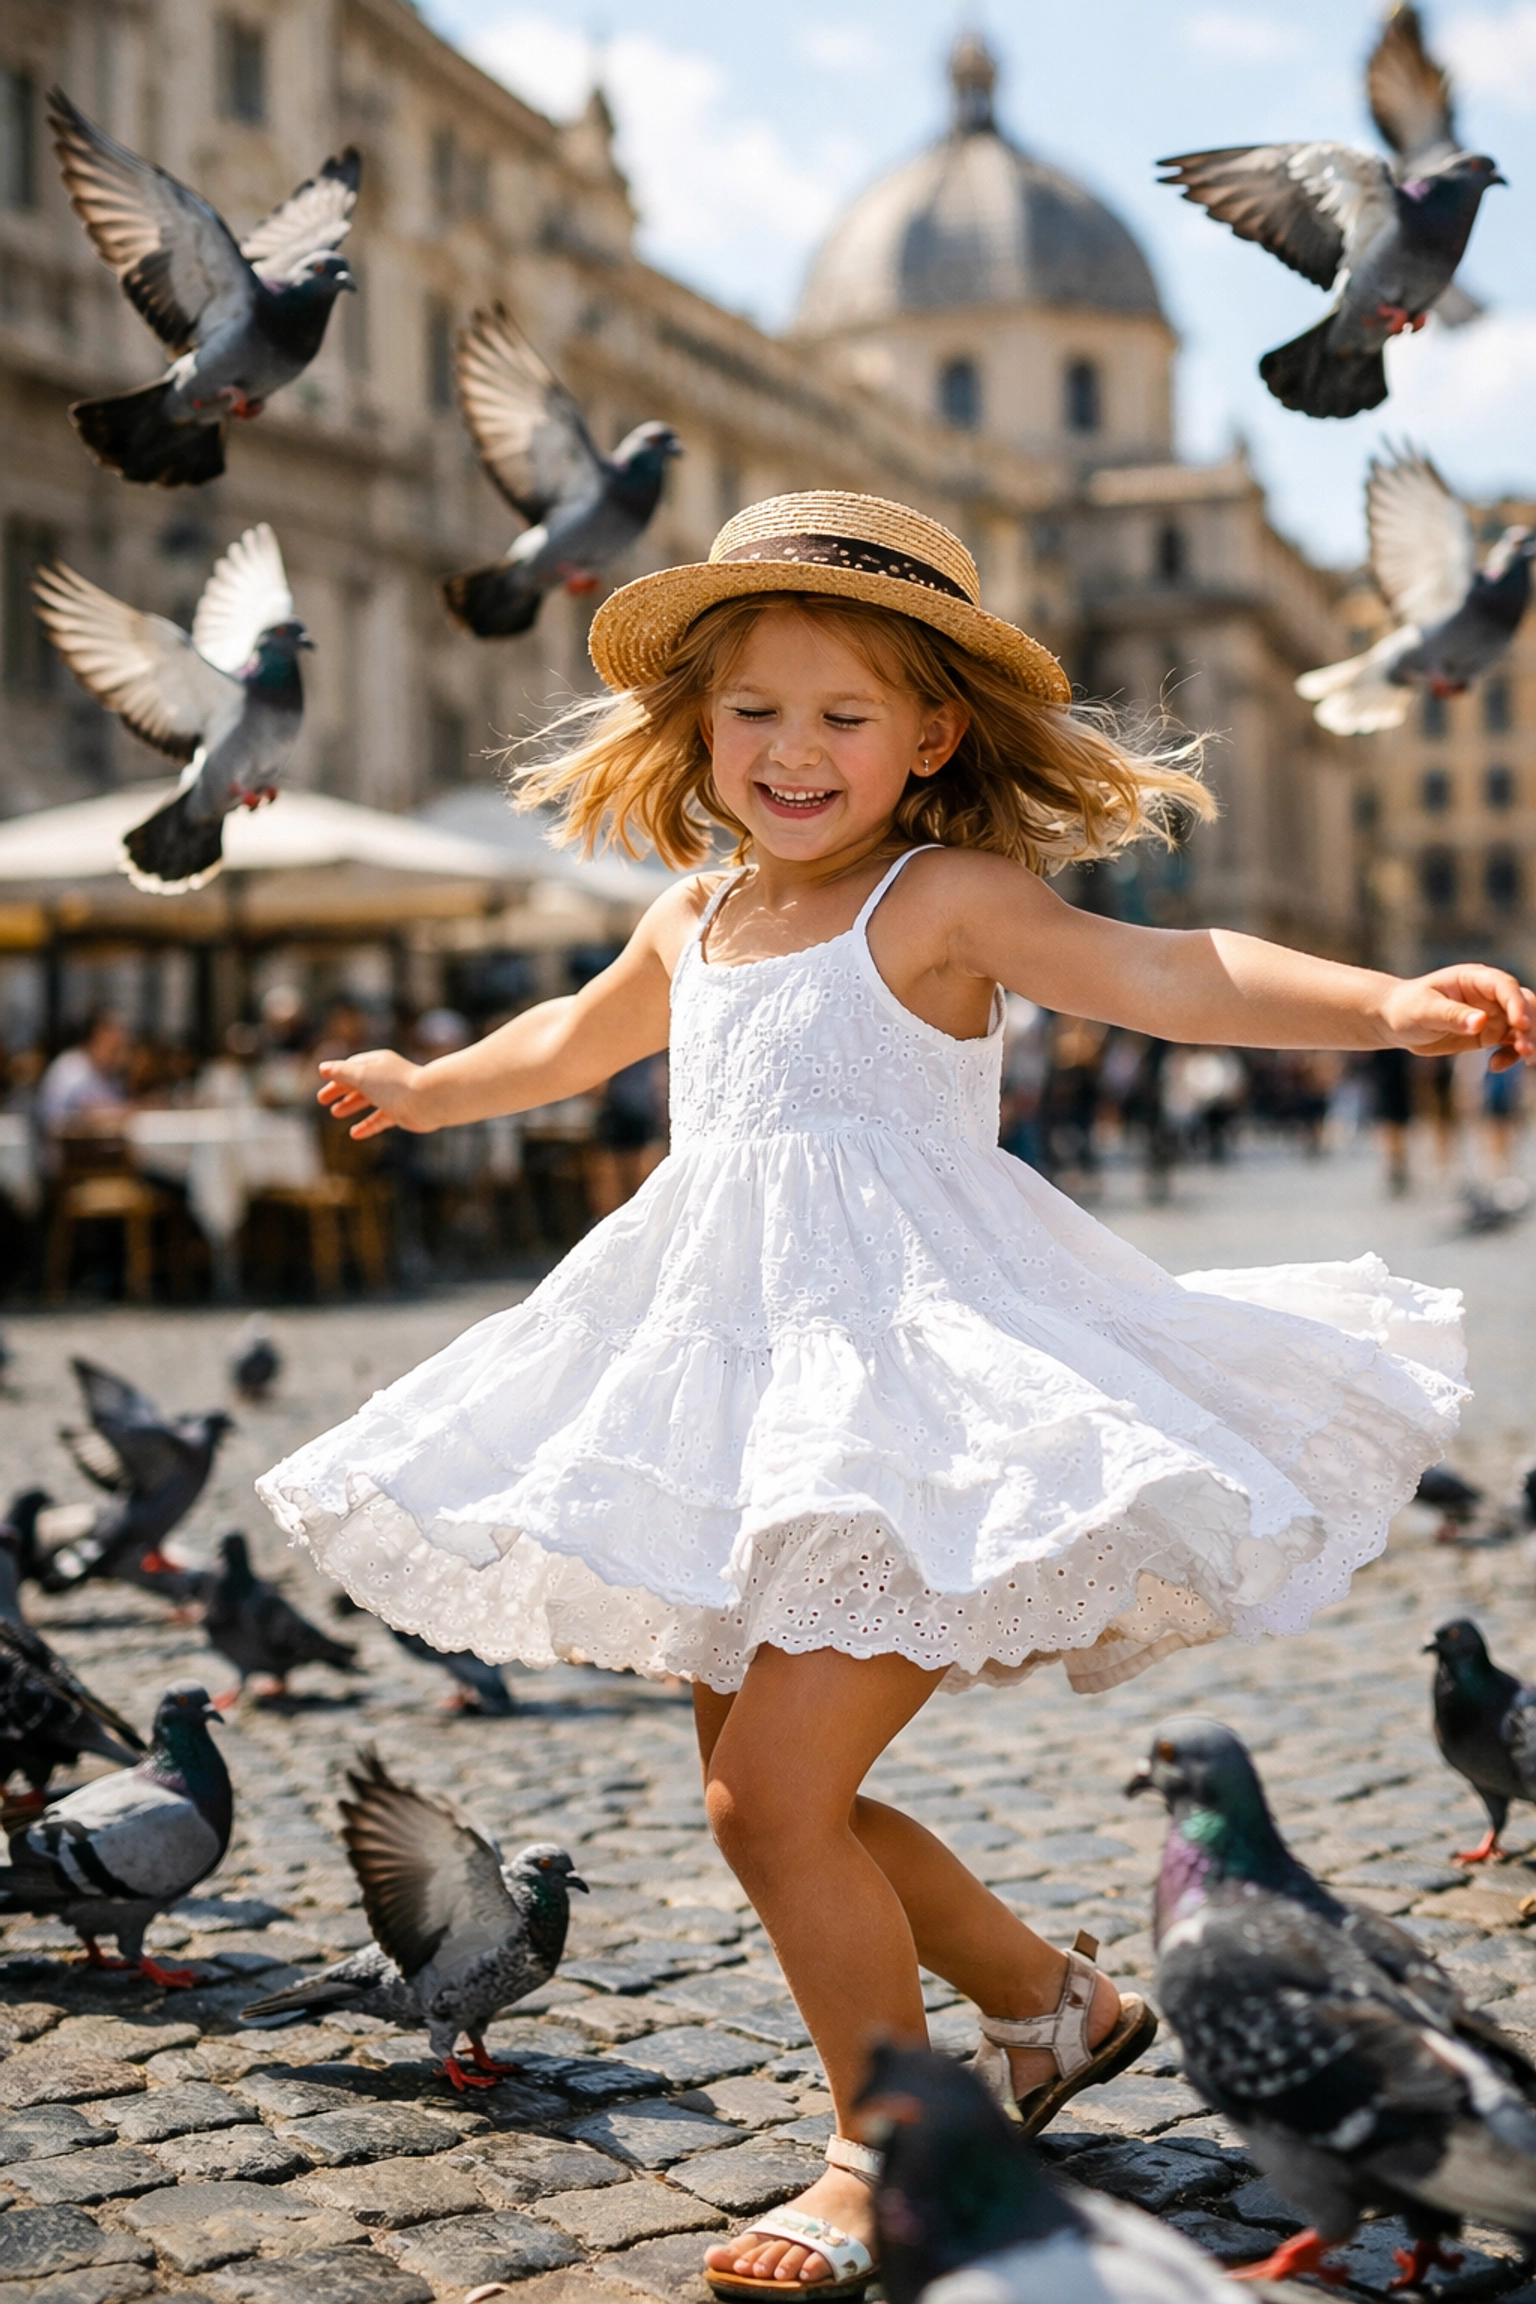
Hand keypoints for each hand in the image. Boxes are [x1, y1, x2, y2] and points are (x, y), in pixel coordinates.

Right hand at [317, 1051, 430, 1136]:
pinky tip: (354, 1134)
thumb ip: (342, 1073)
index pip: (353, 1066)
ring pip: (369, 1100)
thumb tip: (322, 1068)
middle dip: (341, 1090)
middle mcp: (386, 1076)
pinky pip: (381, 1119)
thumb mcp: (362, 1076)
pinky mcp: (402, 1112)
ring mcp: (394, 1095)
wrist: (427, 1100)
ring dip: (352, 1105)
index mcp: (378, 1062)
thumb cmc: (394, 1085)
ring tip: (336, 1113)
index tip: (323, 1082)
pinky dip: (368, 1126)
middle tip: (322, 1100)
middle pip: (359, 1082)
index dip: (337, 1074)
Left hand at [1379, 967, 1535, 1068]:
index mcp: (1475, 978)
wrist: (1397, 1022)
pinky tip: (1496, 1066)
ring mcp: (1494, 1014)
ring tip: (1526, 1061)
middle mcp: (1490, 994)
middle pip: (1524, 1004)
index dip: (1517, 1004)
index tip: (1520, 1025)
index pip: (1505, 986)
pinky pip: (1513, 1044)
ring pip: (1524, 1025)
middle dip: (1530, 1026)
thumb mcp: (1425, 1011)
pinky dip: (1512, 1056)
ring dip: (1529, 1041)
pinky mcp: (1492, 1033)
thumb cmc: (1407, 1008)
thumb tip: (1480, 1022)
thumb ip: (1452, 1015)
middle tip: (1526, 1050)